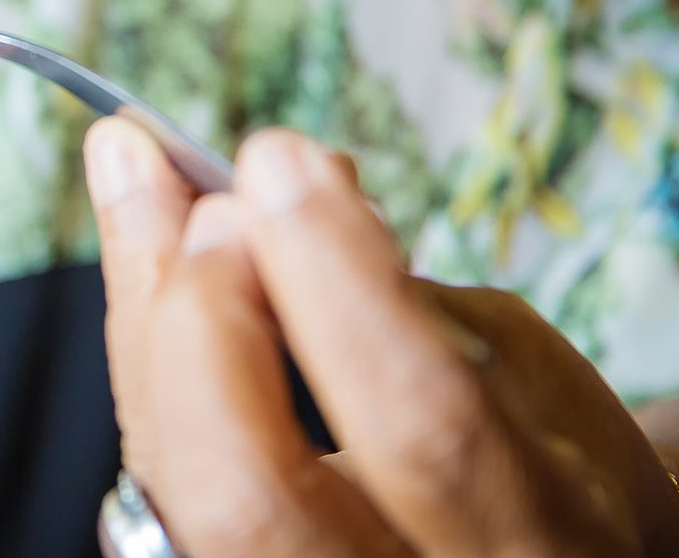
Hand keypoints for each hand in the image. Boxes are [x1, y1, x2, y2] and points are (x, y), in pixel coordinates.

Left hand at [82, 119, 678, 556]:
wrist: (537, 549)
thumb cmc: (544, 450)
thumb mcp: (519, 365)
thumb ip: (398, 300)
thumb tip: (269, 192)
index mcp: (528, 541)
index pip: (421, 425)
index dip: (336, 282)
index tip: (280, 159)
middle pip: (247, 499)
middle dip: (205, 323)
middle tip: (210, 199)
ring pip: (172, 481)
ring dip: (144, 309)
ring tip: (134, 171)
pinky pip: (156, 468)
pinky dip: (141, 348)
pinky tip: (140, 249)